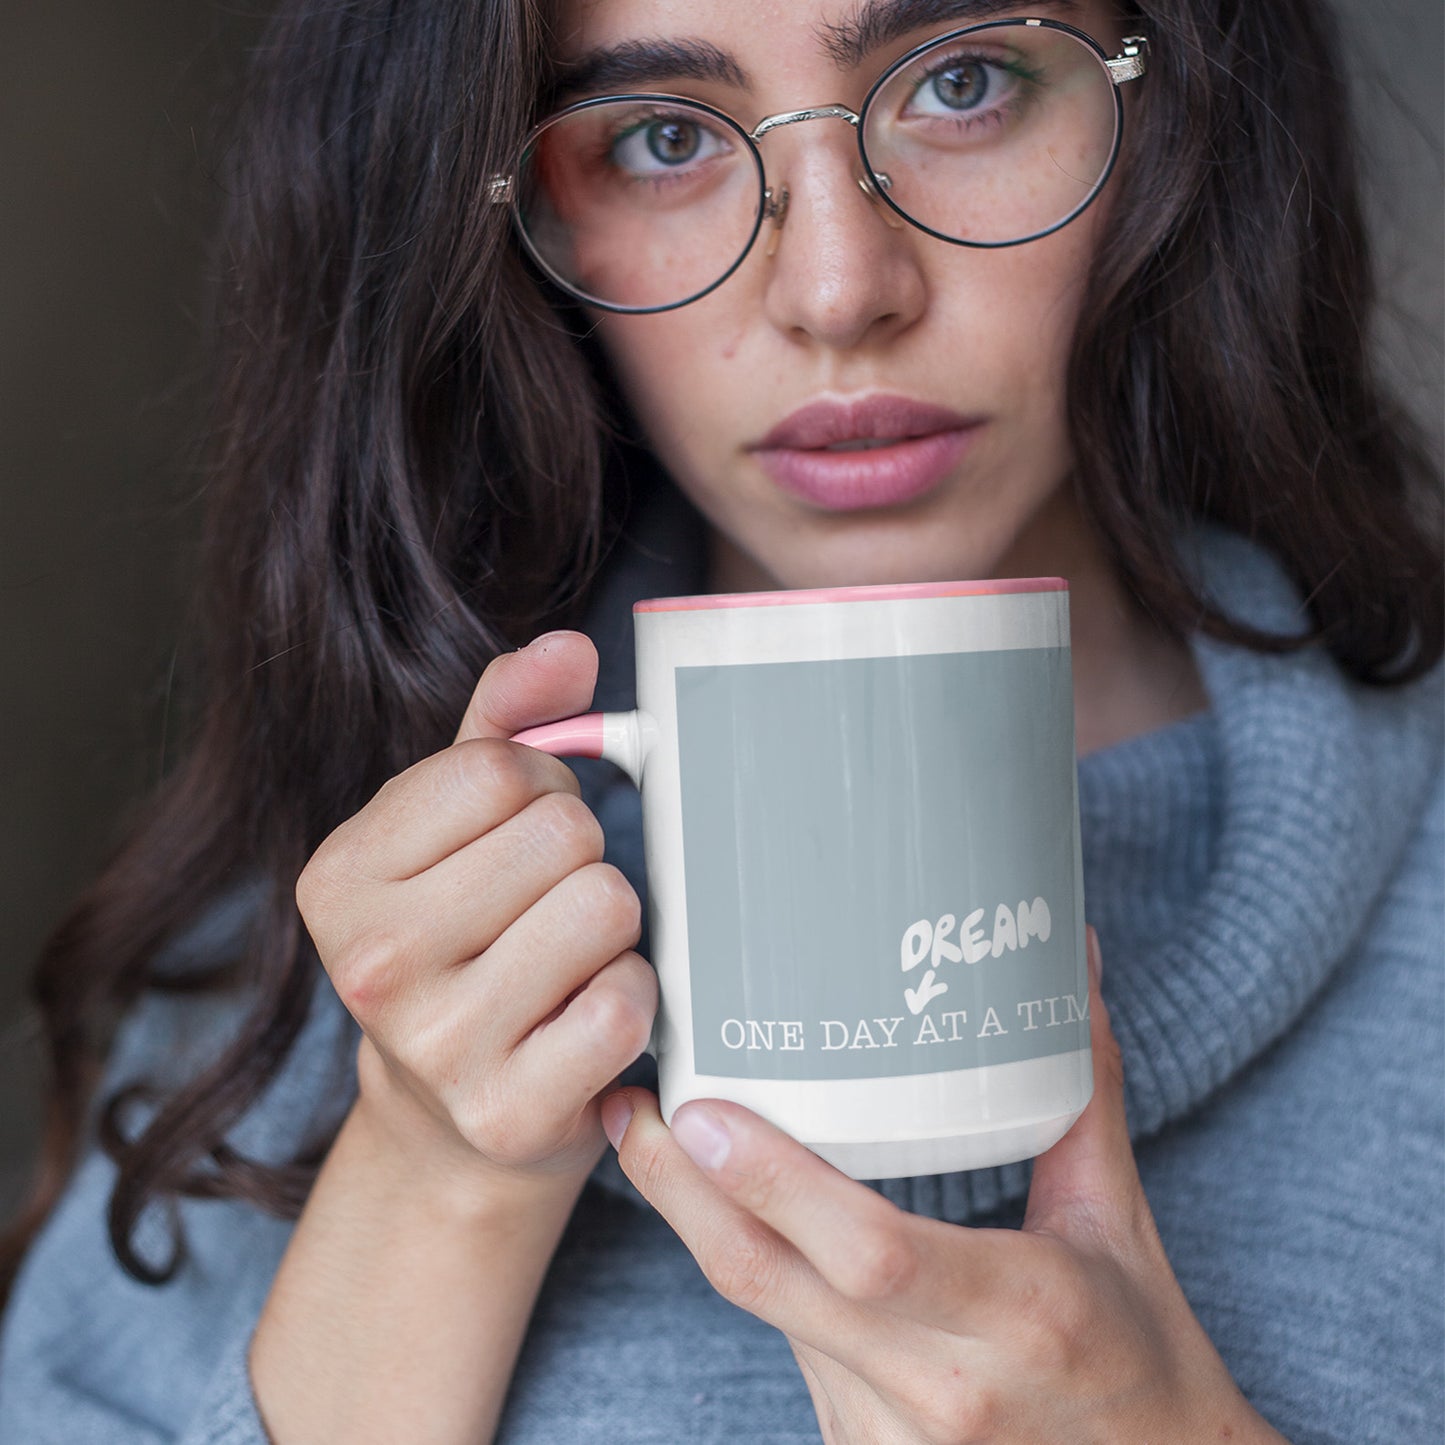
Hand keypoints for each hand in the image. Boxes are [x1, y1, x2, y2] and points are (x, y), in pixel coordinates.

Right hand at [296, 631, 656, 1202]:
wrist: (452, 1120)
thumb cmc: (464, 943)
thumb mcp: (455, 827)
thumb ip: (505, 722)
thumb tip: (570, 649)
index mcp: (340, 876)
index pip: (501, 769)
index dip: (542, 790)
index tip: (520, 840)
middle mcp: (371, 962)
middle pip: (564, 834)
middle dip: (580, 859)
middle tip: (546, 909)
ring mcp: (437, 1045)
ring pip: (606, 905)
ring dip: (612, 928)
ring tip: (567, 962)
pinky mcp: (509, 1111)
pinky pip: (627, 1001)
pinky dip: (631, 1000)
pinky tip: (584, 1019)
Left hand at [601, 927, 1287, 1442]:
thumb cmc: (1141, 1359)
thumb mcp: (1120, 1223)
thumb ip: (1084, 1088)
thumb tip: (1069, 959)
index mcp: (1021, 1314)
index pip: (870, 1254)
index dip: (773, 1184)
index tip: (699, 1111)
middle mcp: (942, 1389)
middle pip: (770, 1283)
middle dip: (680, 1191)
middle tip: (630, 1104)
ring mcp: (890, 1437)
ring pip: (763, 1313)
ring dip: (699, 1225)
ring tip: (650, 1136)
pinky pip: (785, 1344)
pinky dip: (751, 1270)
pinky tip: (719, 1210)